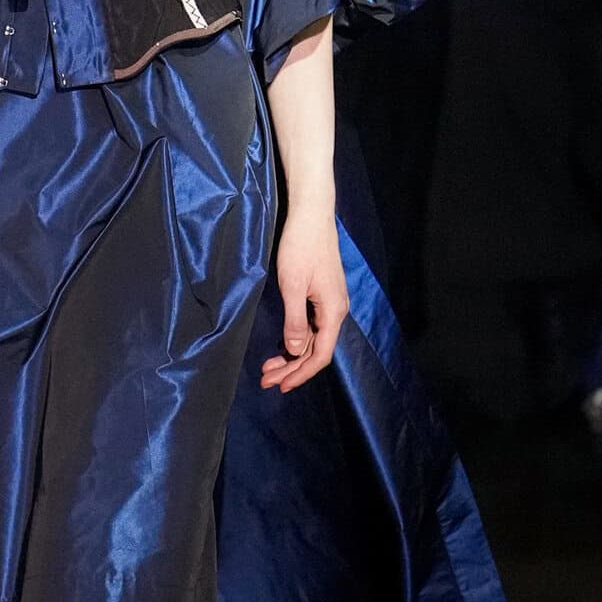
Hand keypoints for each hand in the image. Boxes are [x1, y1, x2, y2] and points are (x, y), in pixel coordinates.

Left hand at [260, 205, 347, 392]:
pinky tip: (283, 345)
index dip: (301, 374)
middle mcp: (336, 311)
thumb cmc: (301, 247)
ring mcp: (330, 302)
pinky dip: (296, 339)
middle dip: (292, 368)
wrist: (312, 215)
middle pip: (317, 350)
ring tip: (269, 368)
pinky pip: (312, 326)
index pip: (321, 355)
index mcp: (333, 312)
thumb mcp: (293, 285)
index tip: (280, 386)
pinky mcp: (322, 294)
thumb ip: (295, 321)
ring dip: (292, 355)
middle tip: (266, 380)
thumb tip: (296, 351)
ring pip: (313, 339)